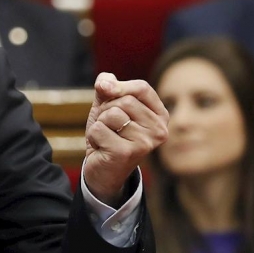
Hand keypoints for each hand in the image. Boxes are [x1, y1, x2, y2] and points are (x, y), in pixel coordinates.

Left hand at [84, 73, 168, 205]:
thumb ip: (107, 87)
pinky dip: (94, 136)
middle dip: (106, 109)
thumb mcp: (107, 105)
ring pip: (112, 114)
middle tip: (108, 126)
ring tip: (106, 137)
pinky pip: (99, 129)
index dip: (119, 86)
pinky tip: (102, 148)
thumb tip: (104, 83)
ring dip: (100, 123)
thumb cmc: (109, 134)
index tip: (105, 92)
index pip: (142, 88)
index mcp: (160, 116)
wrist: (102, 169)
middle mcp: (159, 130)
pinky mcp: (126, 153)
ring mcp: (145, 143)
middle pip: (125, 100)